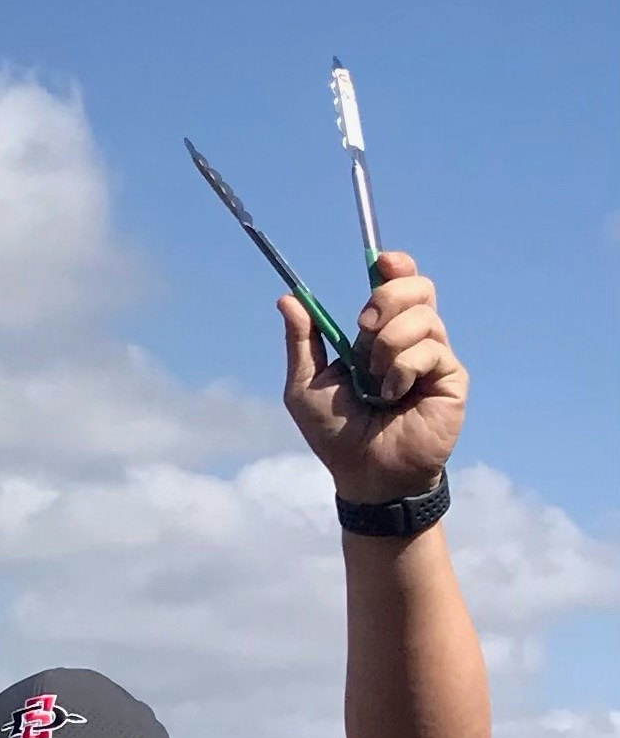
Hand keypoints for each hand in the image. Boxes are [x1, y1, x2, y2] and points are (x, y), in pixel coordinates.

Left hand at [282, 251, 465, 501]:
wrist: (365, 474)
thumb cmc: (336, 436)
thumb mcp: (305, 387)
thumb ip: (302, 342)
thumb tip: (287, 298)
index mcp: (380, 335)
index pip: (399, 283)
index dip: (395, 266)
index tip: (381, 263)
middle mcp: (411, 339)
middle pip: (417, 287)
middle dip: (387, 298)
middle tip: (364, 328)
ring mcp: (433, 356)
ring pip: (422, 317)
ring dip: (387, 346)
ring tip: (376, 383)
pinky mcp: (451, 375)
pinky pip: (429, 350)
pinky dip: (402, 370)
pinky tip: (395, 396)